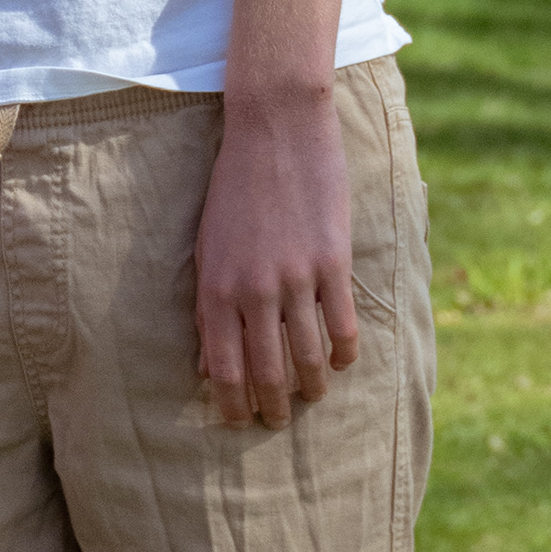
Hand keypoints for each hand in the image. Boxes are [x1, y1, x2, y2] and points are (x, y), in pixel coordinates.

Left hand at [193, 90, 359, 432]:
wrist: (276, 130)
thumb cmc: (234, 189)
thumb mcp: (207, 247)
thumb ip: (209, 307)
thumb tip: (208, 365)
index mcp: (216, 288)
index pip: (223, 368)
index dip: (232, 404)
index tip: (239, 421)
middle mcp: (253, 290)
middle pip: (266, 371)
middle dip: (272, 406)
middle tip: (277, 420)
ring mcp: (296, 277)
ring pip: (307, 356)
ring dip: (312, 386)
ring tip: (312, 395)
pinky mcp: (333, 262)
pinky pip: (342, 325)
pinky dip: (343, 353)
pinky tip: (341, 362)